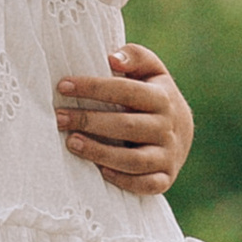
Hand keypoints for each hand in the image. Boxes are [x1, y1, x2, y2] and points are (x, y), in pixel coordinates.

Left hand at [56, 44, 194, 197]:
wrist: (182, 133)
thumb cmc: (154, 96)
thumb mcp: (151, 71)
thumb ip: (135, 56)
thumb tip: (112, 58)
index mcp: (163, 97)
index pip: (126, 90)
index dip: (94, 87)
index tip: (63, 86)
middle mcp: (168, 127)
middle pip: (127, 126)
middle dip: (89, 121)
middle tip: (58, 118)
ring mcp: (168, 155)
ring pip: (134, 160)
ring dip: (99, 153)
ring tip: (71, 143)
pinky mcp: (166, 178)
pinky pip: (145, 185)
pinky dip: (123, 180)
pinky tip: (100, 172)